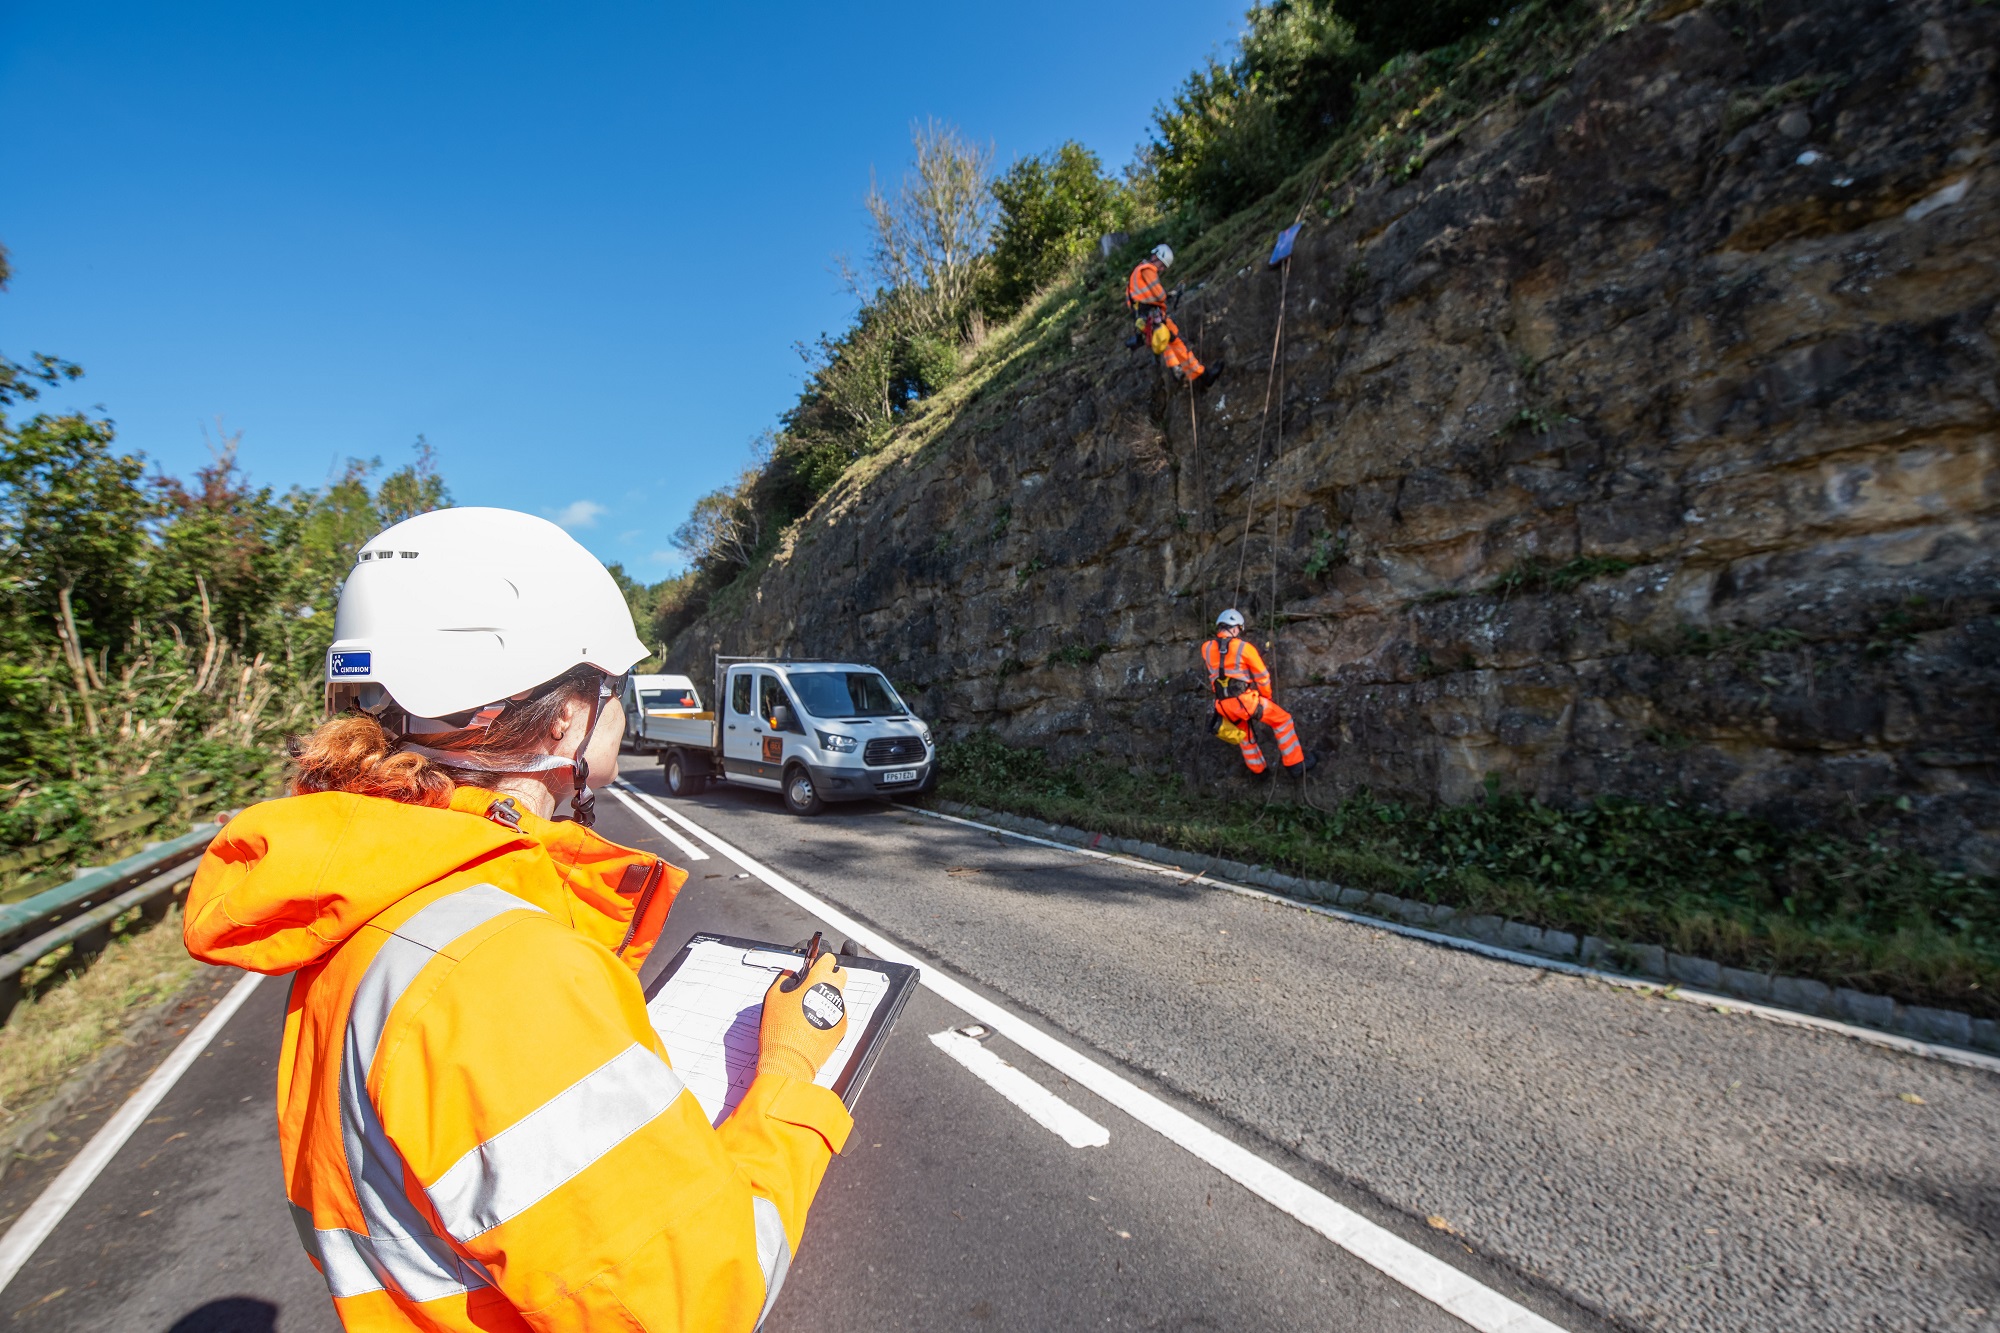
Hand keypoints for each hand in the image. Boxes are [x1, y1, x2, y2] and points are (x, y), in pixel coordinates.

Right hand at [757, 950, 848, 1081]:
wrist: (789, 1058)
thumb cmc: (780, 1026)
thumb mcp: (774, 996)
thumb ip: (785, 979)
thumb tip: (792, 975)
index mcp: (818, 979)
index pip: (829, 958)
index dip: (820, 961)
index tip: (814, 967)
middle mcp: (834, 992)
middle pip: (840, 974)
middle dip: (830, 976)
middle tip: (814, 985)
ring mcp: (841, 1010)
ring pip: (838, 996)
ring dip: (827, 998)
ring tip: (809, 1010)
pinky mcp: (842, 1027)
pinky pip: (838, 1014)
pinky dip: (829, 1016)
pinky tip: (813, 1025)